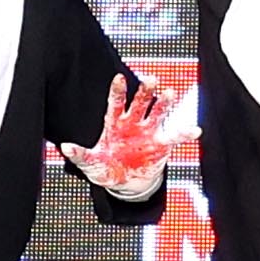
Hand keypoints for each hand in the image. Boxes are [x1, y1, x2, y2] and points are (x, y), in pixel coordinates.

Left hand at [64, 75, 173, 196]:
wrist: (126, 183)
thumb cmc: (106, 169)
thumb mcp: (91, 164)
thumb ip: (80, 155)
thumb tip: (65, 147)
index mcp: (114, 124)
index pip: (116, 103)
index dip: (118, 91)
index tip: (119, 77)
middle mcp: (133, 123)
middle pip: (140, 102)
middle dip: (145, 91)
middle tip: (150, 79)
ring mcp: (149, 132)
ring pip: (158, 112)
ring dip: (164, 103)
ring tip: (170, 93)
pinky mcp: (162, 144)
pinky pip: (175, 137)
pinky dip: (185, 133)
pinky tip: (194, 130)